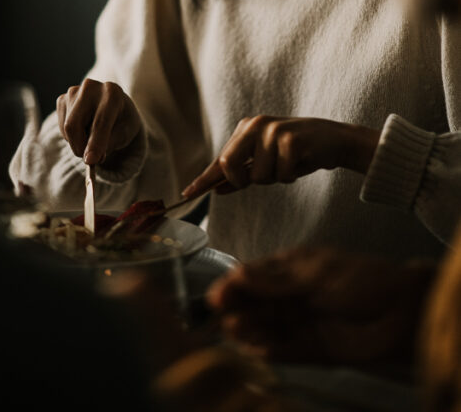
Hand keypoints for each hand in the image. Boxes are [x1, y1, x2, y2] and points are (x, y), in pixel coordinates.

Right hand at [56, 79, 141, 165]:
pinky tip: (83, 130)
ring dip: (77, 142)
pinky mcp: (62, 99)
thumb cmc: (121, 121)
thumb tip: (90, 158)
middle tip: (89, 160)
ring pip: (67, 127)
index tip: (90, 161)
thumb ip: (108, 144)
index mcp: (112, 93)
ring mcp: (74, 92)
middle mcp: (91, 87)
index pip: (100, 121)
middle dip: (79, 146)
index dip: (95, 143)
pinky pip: (61, 127)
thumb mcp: (124, 134)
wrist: (115, 107)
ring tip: (92, 139)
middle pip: (74, 124)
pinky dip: (71, 136)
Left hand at [182, 116, 379, 199]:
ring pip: (259, 176)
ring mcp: (272, 130)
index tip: (187, 193)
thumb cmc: (297, 152)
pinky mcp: (291, 140)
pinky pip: (282, 175)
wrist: (334, 139)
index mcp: (245, 129)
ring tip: (288, 165)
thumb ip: (242, 174)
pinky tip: (300, 163)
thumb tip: (217, 189)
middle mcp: (255, 125)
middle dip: (242, 180)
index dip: (204, 179)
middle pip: (229, 164)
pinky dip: (291, 176)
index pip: (220, 159)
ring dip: (275, 178)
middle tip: (261, 177)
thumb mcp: (267, 161)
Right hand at [206, 247, 434, 364]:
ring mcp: (299, 322)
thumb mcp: (318, 272)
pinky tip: (260, 349)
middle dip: (238, 308)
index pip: (255, 275)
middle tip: (222, 314)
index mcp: (292, 268)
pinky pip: (282, 351)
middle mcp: (291, 295)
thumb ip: (277, 279)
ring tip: (238, 331)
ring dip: (249, 329)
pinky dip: (269, 351)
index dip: (235, 284)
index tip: (217, 294)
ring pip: (264, 327)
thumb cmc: (362, 281)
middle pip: (254, 302)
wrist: (401, 314)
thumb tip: (239, 274)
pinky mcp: (309, 350)